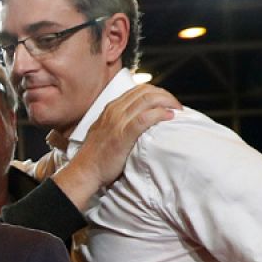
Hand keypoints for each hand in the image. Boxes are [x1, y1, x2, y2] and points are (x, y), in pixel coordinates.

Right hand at [53, 85, 178, 208]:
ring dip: (167, 102)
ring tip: (177, 111)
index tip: (167, 102)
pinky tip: (169, 117)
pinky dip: (160, 114)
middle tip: (176, 106)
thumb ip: (119, 122)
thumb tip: (139, 119)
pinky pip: (145, 118)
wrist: (85, 171)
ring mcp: (118, 121)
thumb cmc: (96, 156)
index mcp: (111, 109)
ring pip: (148, 100)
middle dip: (165, 95)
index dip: (157, 92)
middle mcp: (114, 111)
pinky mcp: (123, 134)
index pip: (139, 90)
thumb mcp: (105, 131)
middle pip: (146, 91)